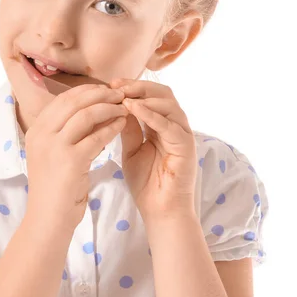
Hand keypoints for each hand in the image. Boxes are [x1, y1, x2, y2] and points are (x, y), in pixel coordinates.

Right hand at [24, 83, 128, 234]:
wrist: (48, 219)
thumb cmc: (54, 188)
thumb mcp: (54, 154)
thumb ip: (67, 132)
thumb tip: (93, 109)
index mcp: (36, 130)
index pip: (63, 98)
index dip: (86, 90)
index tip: (104, 90)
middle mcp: (42, 134)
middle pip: (74, 100)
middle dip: (100, 94)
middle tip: (119, 93)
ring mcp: (54, 146)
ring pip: (87, 114)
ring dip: (109, 107)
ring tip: (124, 107)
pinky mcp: (70, 160)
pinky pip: (97, 136)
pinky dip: (112, 127)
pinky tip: (123, 124)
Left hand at [109, 77, 197, 221]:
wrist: (159, 212)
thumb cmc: (146, 183)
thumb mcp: (130, 149)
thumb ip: (127, 128)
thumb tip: (117, 105)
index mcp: (162, 125)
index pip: (151, 96)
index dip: (132, 86)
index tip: (110, 84)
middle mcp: (175, 125)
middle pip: (163, 93)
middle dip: (138, 86)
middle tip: (116, 85)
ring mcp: (183, 134)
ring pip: (168, 103)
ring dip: (144, 97)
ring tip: (122, 96)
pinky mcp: (187, 146)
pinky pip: (169, 124)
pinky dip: (151, 114)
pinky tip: (133, 109)